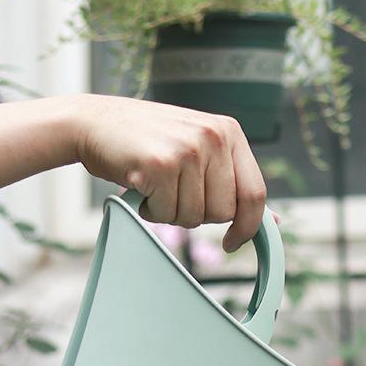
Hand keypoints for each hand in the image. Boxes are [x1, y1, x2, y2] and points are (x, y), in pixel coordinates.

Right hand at [72, 95, 265, 251]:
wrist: (92, 122)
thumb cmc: (149, 142)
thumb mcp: (200, 151)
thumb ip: (234, 182)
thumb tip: (274, 221)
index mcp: (229, 132)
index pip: (255, 193)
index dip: (248, 227)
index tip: (234, 243)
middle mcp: (213, 136)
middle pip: (224, 212)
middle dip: (199, 215)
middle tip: (175, 192)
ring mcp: (187, 149)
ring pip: (196, 217)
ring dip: (172, 213)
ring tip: (156, 185)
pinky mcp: (160, 164)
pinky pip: (167, 214)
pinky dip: (152, 211)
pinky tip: (141, 185)